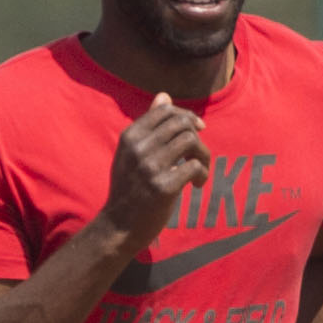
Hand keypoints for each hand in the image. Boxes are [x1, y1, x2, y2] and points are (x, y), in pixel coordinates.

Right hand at [97, 94, 205, 245]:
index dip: (187, 116)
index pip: (166, 111)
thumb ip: (148, 125)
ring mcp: (150, 167)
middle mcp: (139, 148)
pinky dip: (202, 174)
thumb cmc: (129, 188)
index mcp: (130, 137)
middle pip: (181, 123)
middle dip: (197, 135)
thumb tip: (164, 96)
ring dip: (203, 154)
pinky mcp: (163, 187)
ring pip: (191, 141)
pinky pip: (195, 167)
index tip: (197, 129)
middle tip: (199, 153)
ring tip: (200, 169)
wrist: (119, 226)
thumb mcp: (131, 153)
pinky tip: (197, 184)